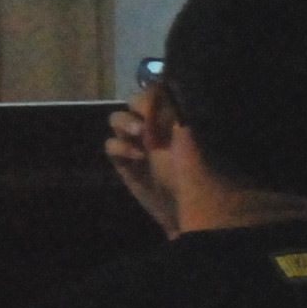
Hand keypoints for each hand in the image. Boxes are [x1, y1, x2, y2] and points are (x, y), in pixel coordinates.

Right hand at [104, 106, 185, 235]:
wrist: (187, 214)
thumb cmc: (196, 179)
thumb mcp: (192, 146)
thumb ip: (180, 123)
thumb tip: (168, 96)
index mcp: (172, 118)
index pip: (157, 93)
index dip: (155, 94)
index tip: (160, 100)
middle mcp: (151, 127)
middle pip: (135, 102)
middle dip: (139, 107)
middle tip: (148, 120)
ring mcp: (135, 144)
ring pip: (117, 120)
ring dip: (125, 123)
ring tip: (139, 133)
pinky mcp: (122, 162)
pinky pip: (110, 145)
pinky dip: (120, 146)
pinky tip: (136, 156)